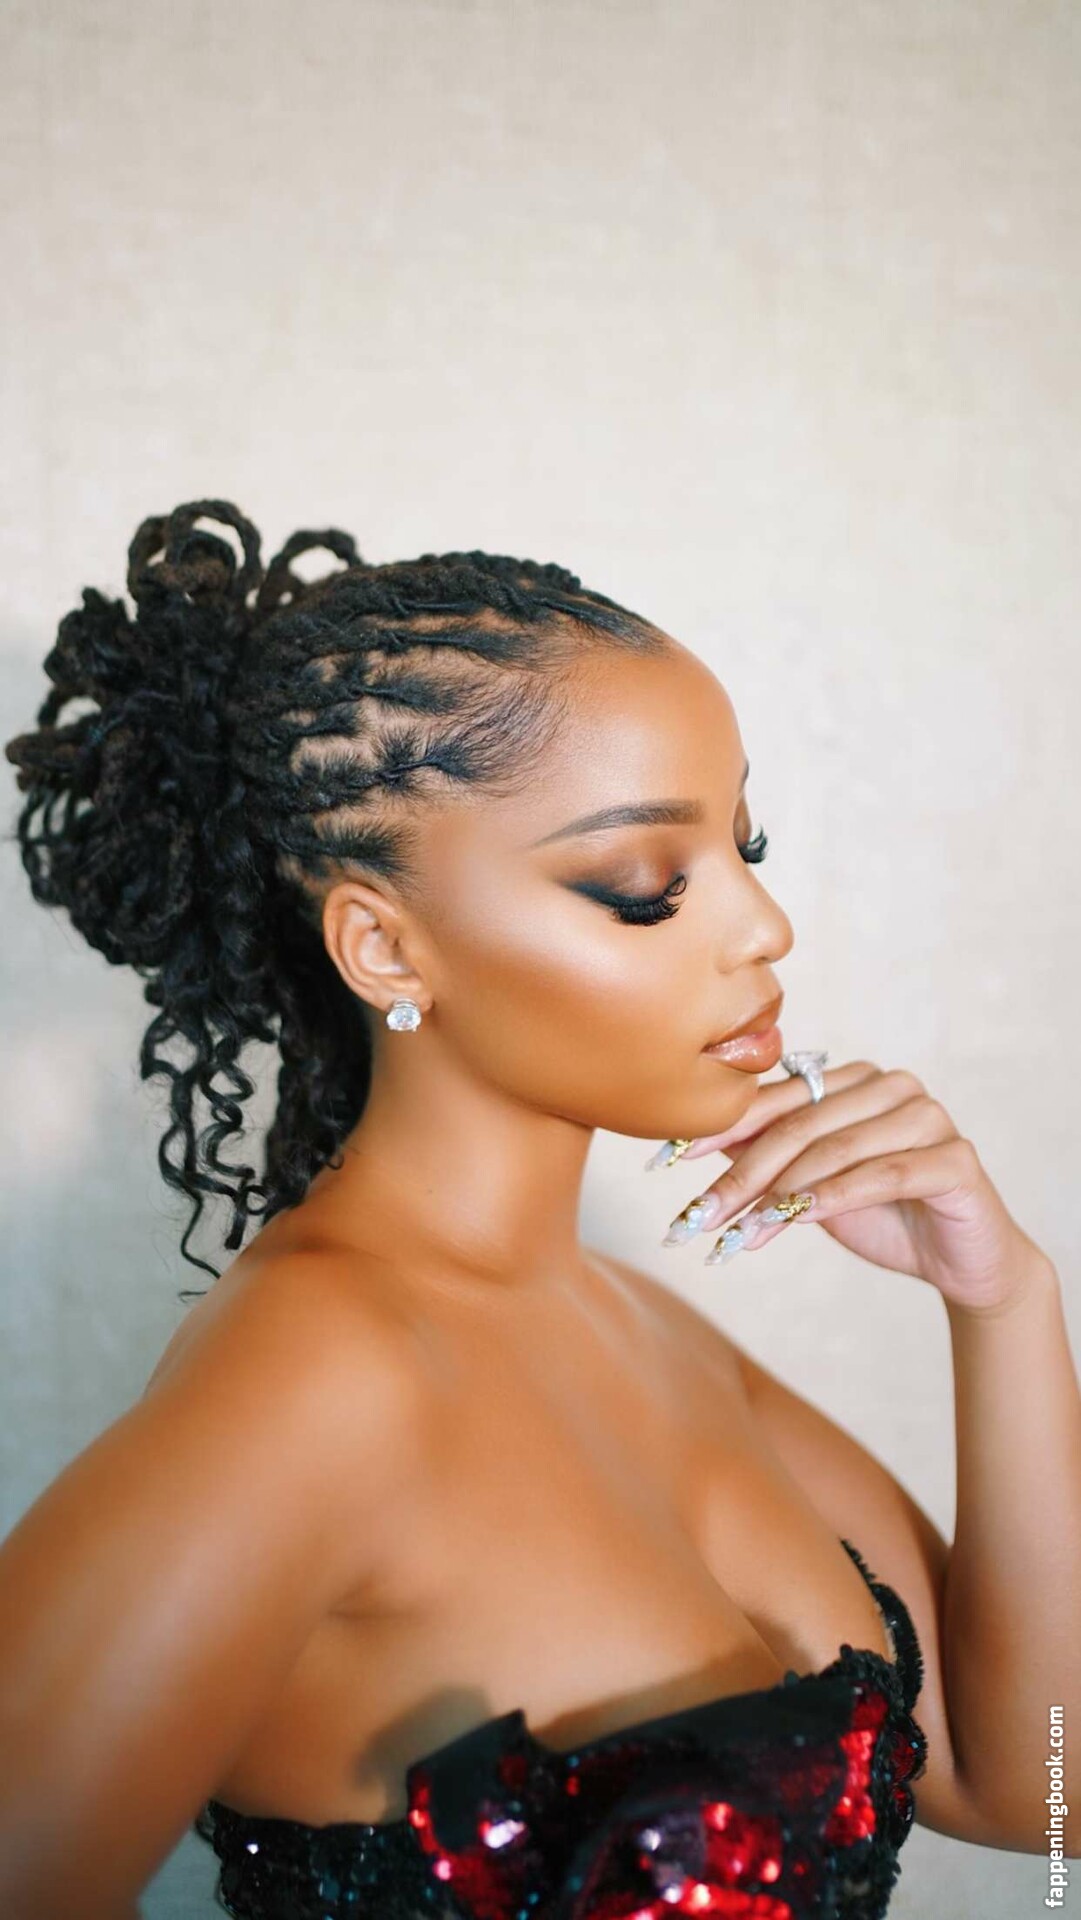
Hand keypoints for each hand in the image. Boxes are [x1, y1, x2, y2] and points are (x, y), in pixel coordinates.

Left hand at [658, 1059, 1053, 1316]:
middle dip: (741, 1174)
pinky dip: (833, 1197)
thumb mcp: (811, 1186)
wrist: (961, 1260)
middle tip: (697, 1216)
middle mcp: (892, 1086)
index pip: (776, 1098)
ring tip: (737, 1233)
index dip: (720, 1128)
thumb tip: (692, 1153)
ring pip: (835, 1149)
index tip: (667, 1160)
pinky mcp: (956, 1158)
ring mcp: (929, 1117)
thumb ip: (768, 1159)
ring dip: (779, 1193)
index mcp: (855, 1079)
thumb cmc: (881, 1214)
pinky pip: (882, 1174)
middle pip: (799, 1126)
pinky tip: (793, 1219)